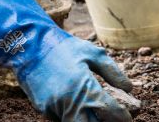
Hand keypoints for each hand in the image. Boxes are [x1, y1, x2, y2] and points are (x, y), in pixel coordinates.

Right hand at [0, 0, 132, 121]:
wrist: (29, 45)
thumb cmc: (63, 46)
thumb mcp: (92, 52)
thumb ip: (113, 71)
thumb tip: (129, 88)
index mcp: (85, 88)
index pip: (111, 113)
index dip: (123, 117)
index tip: (127, 116)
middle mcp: (71, 102)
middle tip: (110, 119)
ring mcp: (55, 108)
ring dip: (87, 121)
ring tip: (94, 113)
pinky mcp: (44, 110)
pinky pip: (61, 119)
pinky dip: (71, 116)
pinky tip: (76, 107)